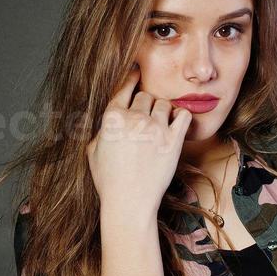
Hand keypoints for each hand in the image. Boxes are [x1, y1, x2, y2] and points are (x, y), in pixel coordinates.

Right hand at [85, 66, 192, 216]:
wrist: (129, 203)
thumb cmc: (109, 181)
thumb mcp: (93, 152)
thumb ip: (101, 130)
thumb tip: (107, 121)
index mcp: (112, 119)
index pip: (123, 87)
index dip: (131, 78)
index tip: (136, 72)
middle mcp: (134, 119)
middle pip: (145, 95)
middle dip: (145, 104)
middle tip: (146, 117)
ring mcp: (156, 129)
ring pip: (163, 103)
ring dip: (162, 110)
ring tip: (159, 124)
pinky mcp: (174, 141)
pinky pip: (183, 115)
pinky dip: (181, 116)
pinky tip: (176, 123)